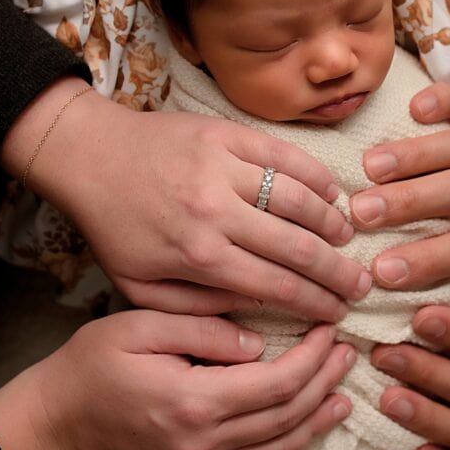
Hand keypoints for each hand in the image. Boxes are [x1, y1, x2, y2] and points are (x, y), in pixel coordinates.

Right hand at [0, 313, 354, 449]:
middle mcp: (203, 442)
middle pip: (285, 417)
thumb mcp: (142, 325)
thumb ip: (205, 331)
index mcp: (195, 400)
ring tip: (342, 398)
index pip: (276, 382)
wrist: (58, 416)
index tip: (330, 332)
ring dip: (314, 426)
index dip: (312, 358)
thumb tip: (258, 345)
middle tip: (347, 355)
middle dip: (323, 383)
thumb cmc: (94, 362)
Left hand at [1, 79, 370, 319]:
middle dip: (338, 271)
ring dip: (332, 223)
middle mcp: (216, 210)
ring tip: (348, 240)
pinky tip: (332, 194)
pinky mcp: (228, 133)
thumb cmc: (115, 227)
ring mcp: (225, 166)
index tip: (338, 313)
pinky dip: (316, 176)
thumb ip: (198, 307)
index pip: (277, 285)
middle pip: (298, 246)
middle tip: (360, 285)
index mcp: (197, 254)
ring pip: (300, 198)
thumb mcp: (142, 286)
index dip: (316, 303)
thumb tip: (255, 316)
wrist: (89, 158)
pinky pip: (286, 156)